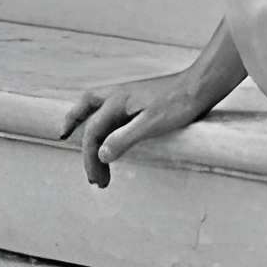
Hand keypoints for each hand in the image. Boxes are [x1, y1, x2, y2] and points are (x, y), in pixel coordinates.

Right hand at [64, 68, 216, 186]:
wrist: (202, 86)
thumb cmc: (179, 103)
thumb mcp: (151, 124)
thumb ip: (124, 138)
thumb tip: (101, 154)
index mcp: (117, 100)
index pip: (94, 132)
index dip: (90, 158)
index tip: (97, 180)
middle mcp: (119, 96)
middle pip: (86, 108)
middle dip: (73, 124)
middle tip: (64, 140)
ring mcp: (131, 97)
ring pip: (99, 109)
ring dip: (89, 126)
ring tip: (86, 143)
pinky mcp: (142, 102)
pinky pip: (114, 113)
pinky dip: (106, 125)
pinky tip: (113, 136)